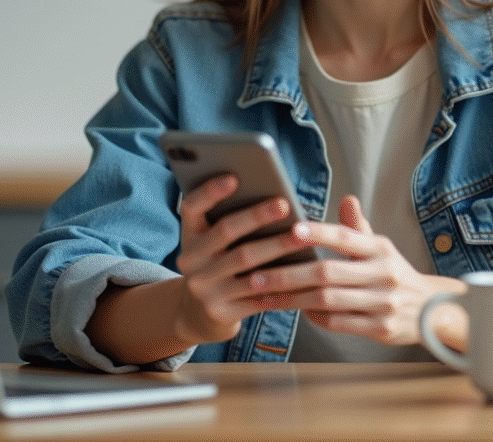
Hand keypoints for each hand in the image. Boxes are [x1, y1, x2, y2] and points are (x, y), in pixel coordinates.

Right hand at [172, 174, 318, 344]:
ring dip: (277, 246)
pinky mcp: (221, 312)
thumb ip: (228, 221)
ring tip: (302, 236)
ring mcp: (204, 288)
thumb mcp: (211, 244)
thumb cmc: (217, 266)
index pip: (191, 207)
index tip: (234, 177)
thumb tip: (271, 197)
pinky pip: (258, 295)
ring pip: (245, 263)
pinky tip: (303, 272)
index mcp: (189, 236)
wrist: (197, 315)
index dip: (210, 191)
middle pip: (225, 232)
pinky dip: (283, 282)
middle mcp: (190, 261)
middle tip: (284, 203)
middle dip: (256, 216)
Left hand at [250, 195, 466, 348]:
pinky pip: (338, 323)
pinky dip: (314, 317)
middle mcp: (383, 274)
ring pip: (327, 300)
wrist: (431, 311)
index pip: (345, 237)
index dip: (318, 233)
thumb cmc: (395, 274)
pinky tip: (298, 311)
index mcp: (380, 249)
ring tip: (266, 296)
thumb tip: (347, 199)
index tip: (290, 231)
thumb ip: (359, 228)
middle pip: (327, 273)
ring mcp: (383, 303)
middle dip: (287, 275)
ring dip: (292, 299)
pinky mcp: (380, 328)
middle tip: (257, 276)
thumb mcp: (382, 248)